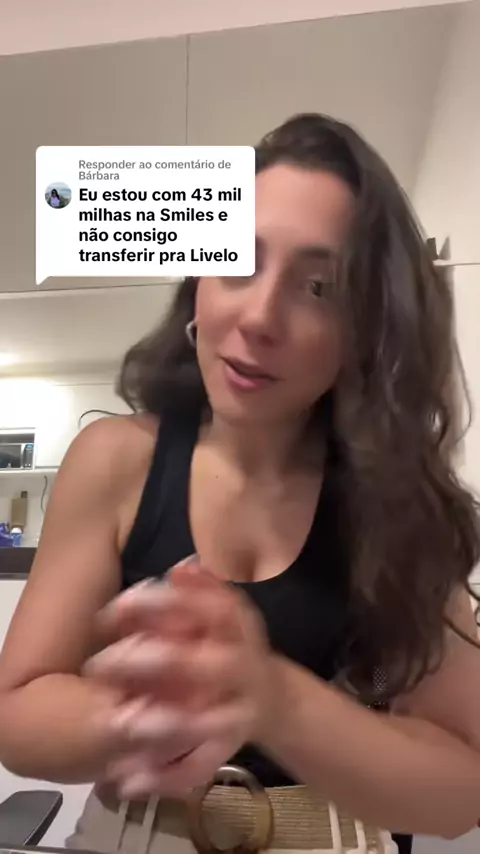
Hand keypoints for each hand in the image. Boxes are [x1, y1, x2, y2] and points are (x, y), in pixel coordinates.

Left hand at [85, 563, 273, 797]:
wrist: (273, 700)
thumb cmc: (233, 645)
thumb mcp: (225, 612)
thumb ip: (201, 592)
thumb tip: (180, 569)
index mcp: (240, 627)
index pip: (209, 608)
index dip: (161, 606)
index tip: (114, 607)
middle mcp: (244, 667)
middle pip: (206, 665)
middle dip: (154, 663)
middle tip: (99, 664)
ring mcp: (239, 712)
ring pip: (204, 724)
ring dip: (160, 725)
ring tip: (116, 723)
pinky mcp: (230, 749)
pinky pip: (198, 767)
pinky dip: (164, 776)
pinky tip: (127, 779)